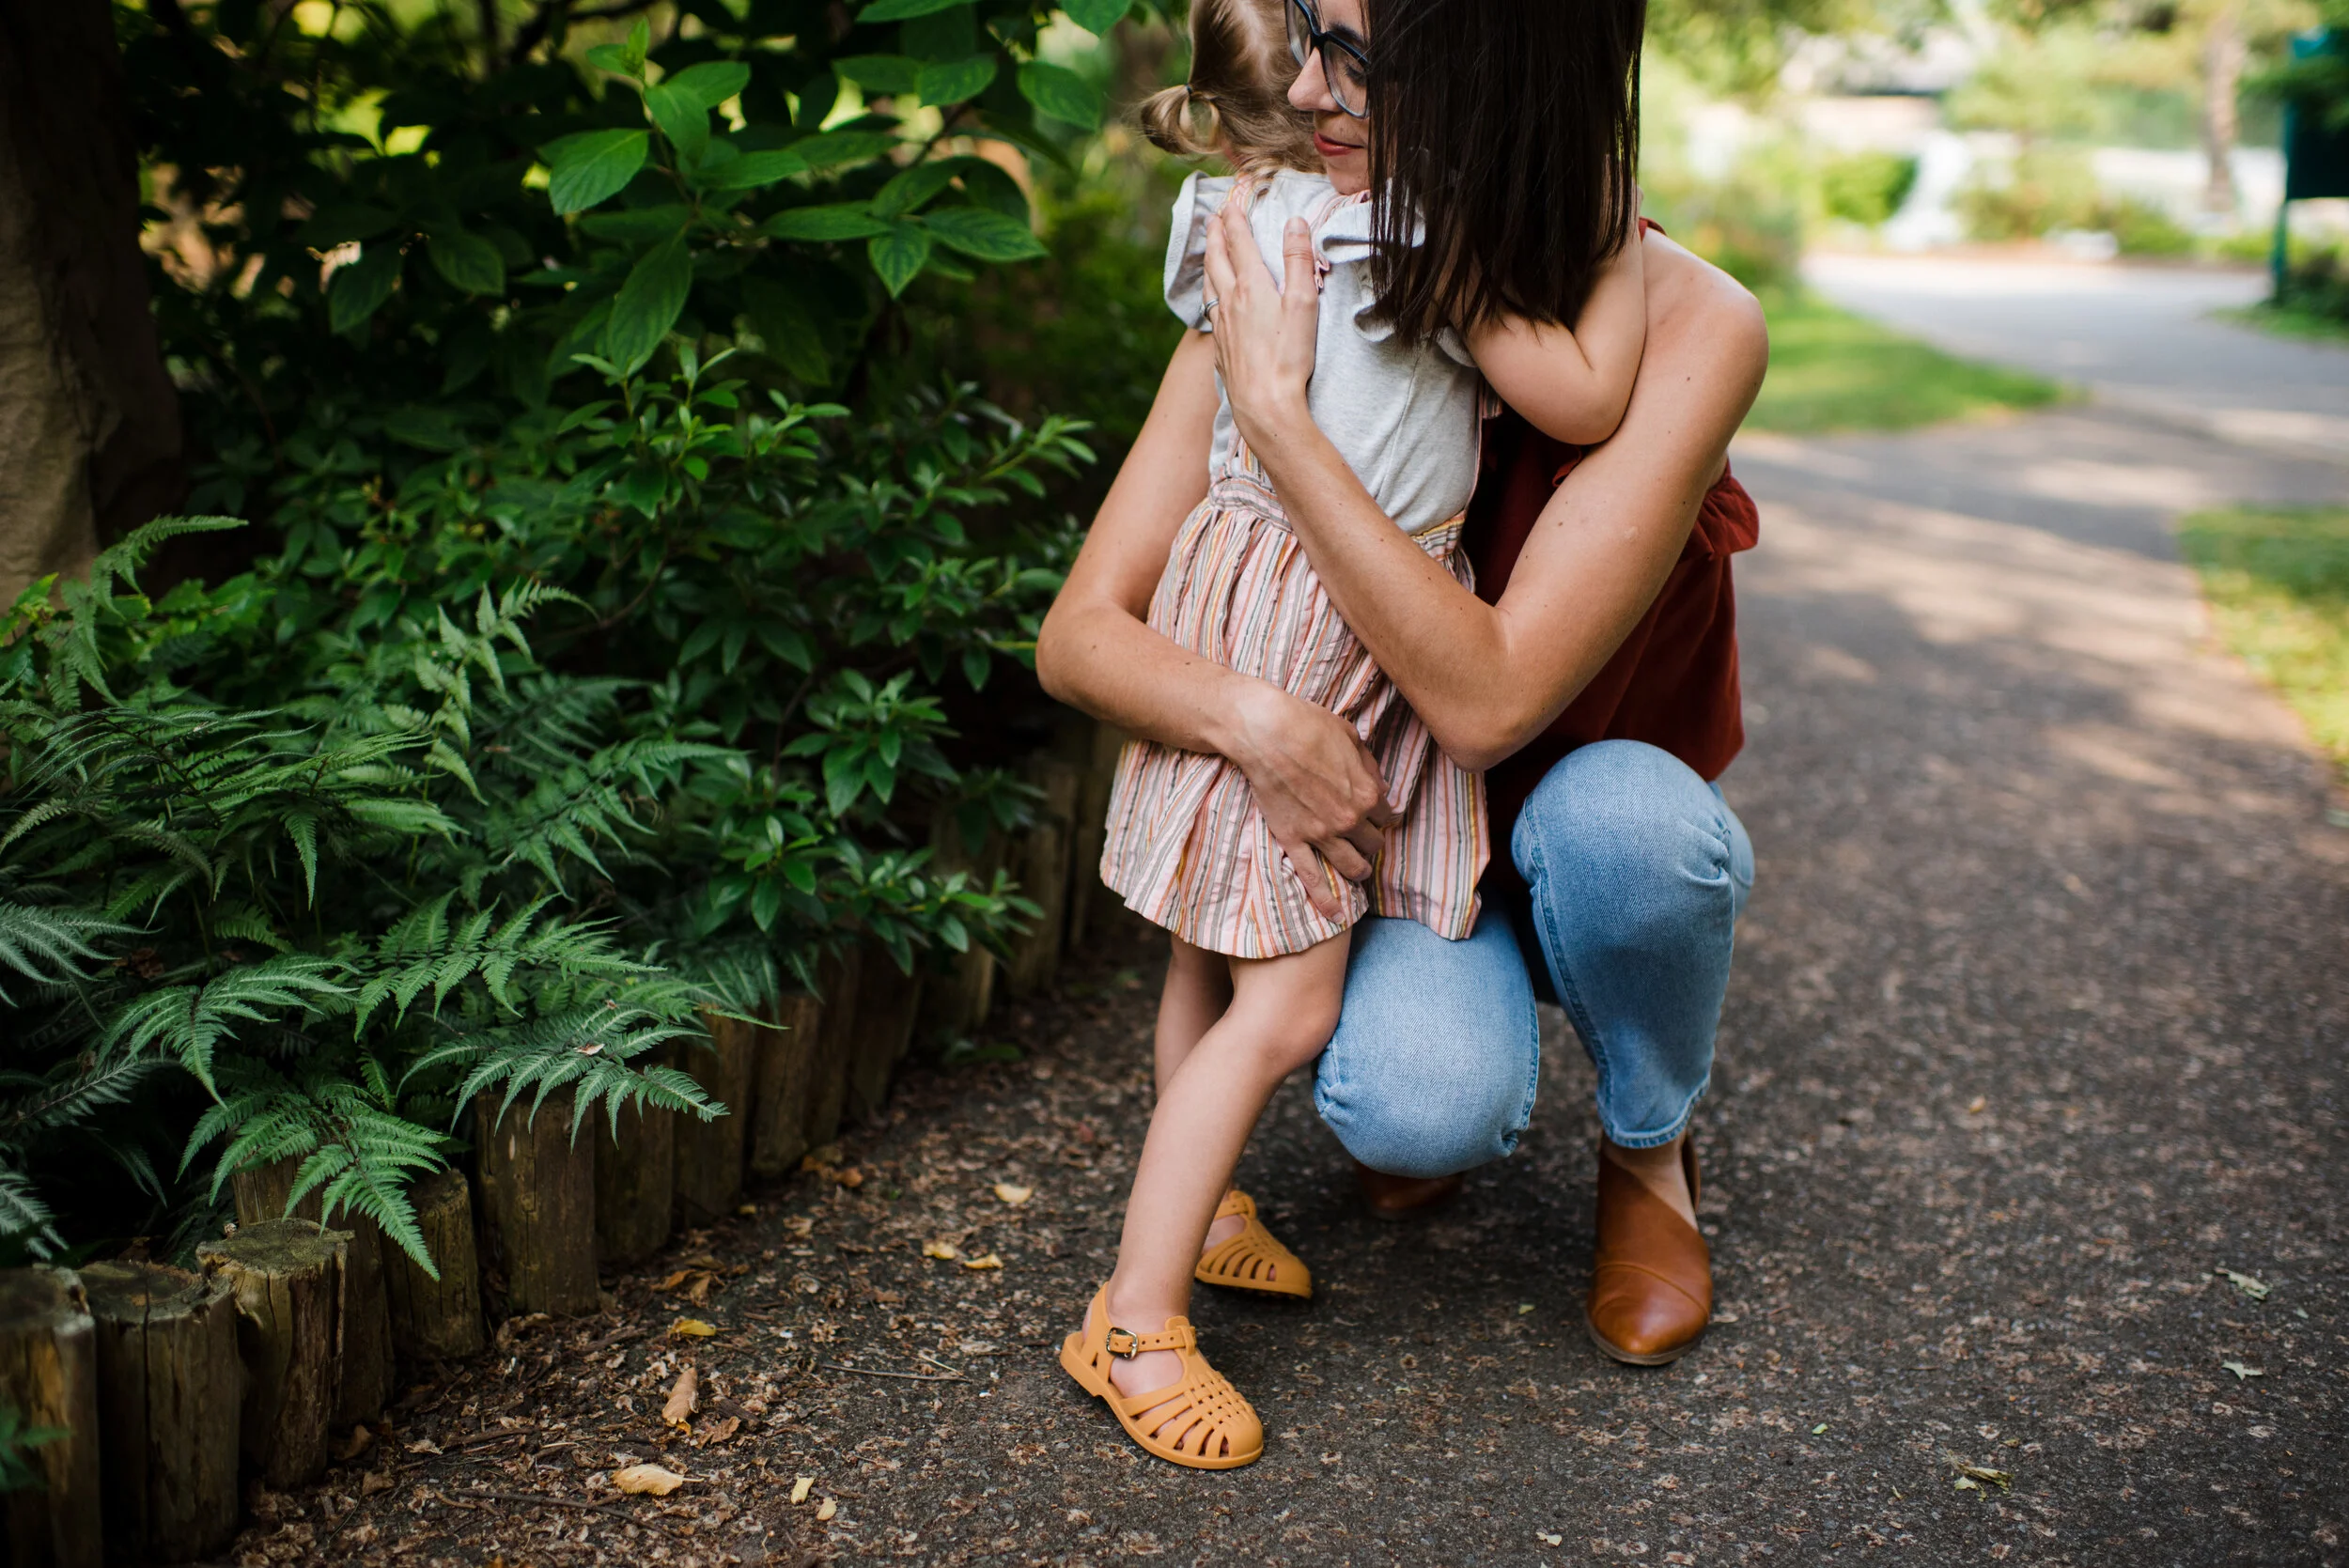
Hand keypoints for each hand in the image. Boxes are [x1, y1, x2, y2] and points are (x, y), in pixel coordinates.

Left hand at [1201, 199, 1320, 452]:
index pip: (1240, 243)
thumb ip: (1298, 261)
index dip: (1236, 218)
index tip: (1232, 200)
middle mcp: (1230, 302)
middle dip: (1216, 235)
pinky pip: (1210, 313)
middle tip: (1214, 218)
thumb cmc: (1289, 357)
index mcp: (1251, 287)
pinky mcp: (1220, 349)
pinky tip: (1213, 303)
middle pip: (1218, 260)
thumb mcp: (1303, 303)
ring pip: (1209, 286)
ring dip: (1209, 263)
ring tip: (1209, 253)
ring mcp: (1221, 327)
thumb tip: (1295, 222)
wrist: (1264, 405)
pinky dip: (1210, 296)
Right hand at [1219, 680, 1394, 920]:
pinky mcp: (1293, 840)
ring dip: (1359, 870)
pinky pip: (1312, 877)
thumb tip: (1378, 783)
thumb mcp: (1351, 736)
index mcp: (1368, 792)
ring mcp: (1321, 834)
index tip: (1377, 815)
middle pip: (1372, 843)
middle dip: (1371, 842)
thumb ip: (1368, 765)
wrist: (1266, 731)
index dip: (1383, 815)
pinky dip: (1326, 899)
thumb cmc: (1307, 725)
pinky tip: (1335, 915)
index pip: (1387, 814)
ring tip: (1358, 872)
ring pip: (1351, 866)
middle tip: (1365, 840)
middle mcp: (1350, 819)